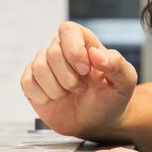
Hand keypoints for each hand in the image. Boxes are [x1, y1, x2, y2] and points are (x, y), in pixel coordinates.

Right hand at [20, 21, 137, 139]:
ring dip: (56, 89)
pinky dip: (42, 95)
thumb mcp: (124, 82)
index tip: (85, 70)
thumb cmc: (111, 98)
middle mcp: (61, 49)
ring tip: (69, 94)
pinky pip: (27, 82)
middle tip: (81, 89)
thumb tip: (96, 54)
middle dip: (68, 78)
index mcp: (83, 41)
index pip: (67, 30)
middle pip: (52, 53)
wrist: (98, 122)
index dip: (73, 50)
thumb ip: (117, 64)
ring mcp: (44, 65)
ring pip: (38, 68)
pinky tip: (54, 99)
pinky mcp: (32, 82)